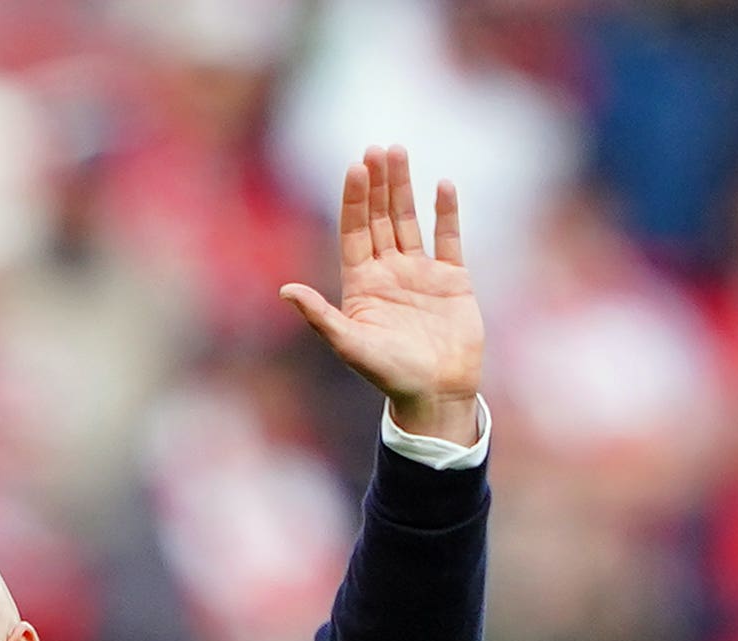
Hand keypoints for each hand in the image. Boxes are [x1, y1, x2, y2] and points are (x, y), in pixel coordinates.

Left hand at [281, 145, 483, 442]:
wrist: (437, 395)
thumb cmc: (390, 375)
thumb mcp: (350, 345)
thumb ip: (321, 316)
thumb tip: (284, 290)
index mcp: (362, 284)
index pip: (355, 232)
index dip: (355, 200)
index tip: (355, 167)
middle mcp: (388, 273)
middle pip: (380, 218)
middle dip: (378, 184)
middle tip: (377, 148)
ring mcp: (421, 273)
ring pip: (409, 221)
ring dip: (404, 188)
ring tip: (399, 152)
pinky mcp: (453, 280)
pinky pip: (449, 238)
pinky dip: (446, 213)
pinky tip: (442, 185)